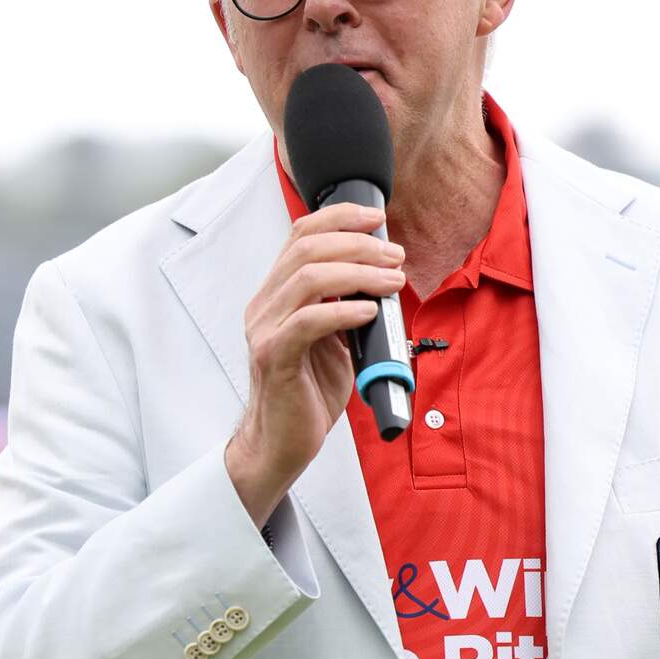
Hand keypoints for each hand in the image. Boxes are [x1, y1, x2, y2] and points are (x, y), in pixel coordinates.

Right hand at [227, 202, 405, 526]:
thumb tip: (383, 278)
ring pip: (308, 278)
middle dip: (357, 243)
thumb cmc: (307, 392)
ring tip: (392, 280)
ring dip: (359, 272)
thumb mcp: (332, 339)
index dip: (339, 217)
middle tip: (395, 255)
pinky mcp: (274, 357)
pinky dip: (345, 309)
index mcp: (276, 295)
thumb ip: (345, 305)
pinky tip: (370, 311)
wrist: (282, 442)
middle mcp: (264, 306)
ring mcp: (265, 330)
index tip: (376, 216)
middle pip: (305, 248)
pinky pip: (309, 322)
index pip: (300, 235)